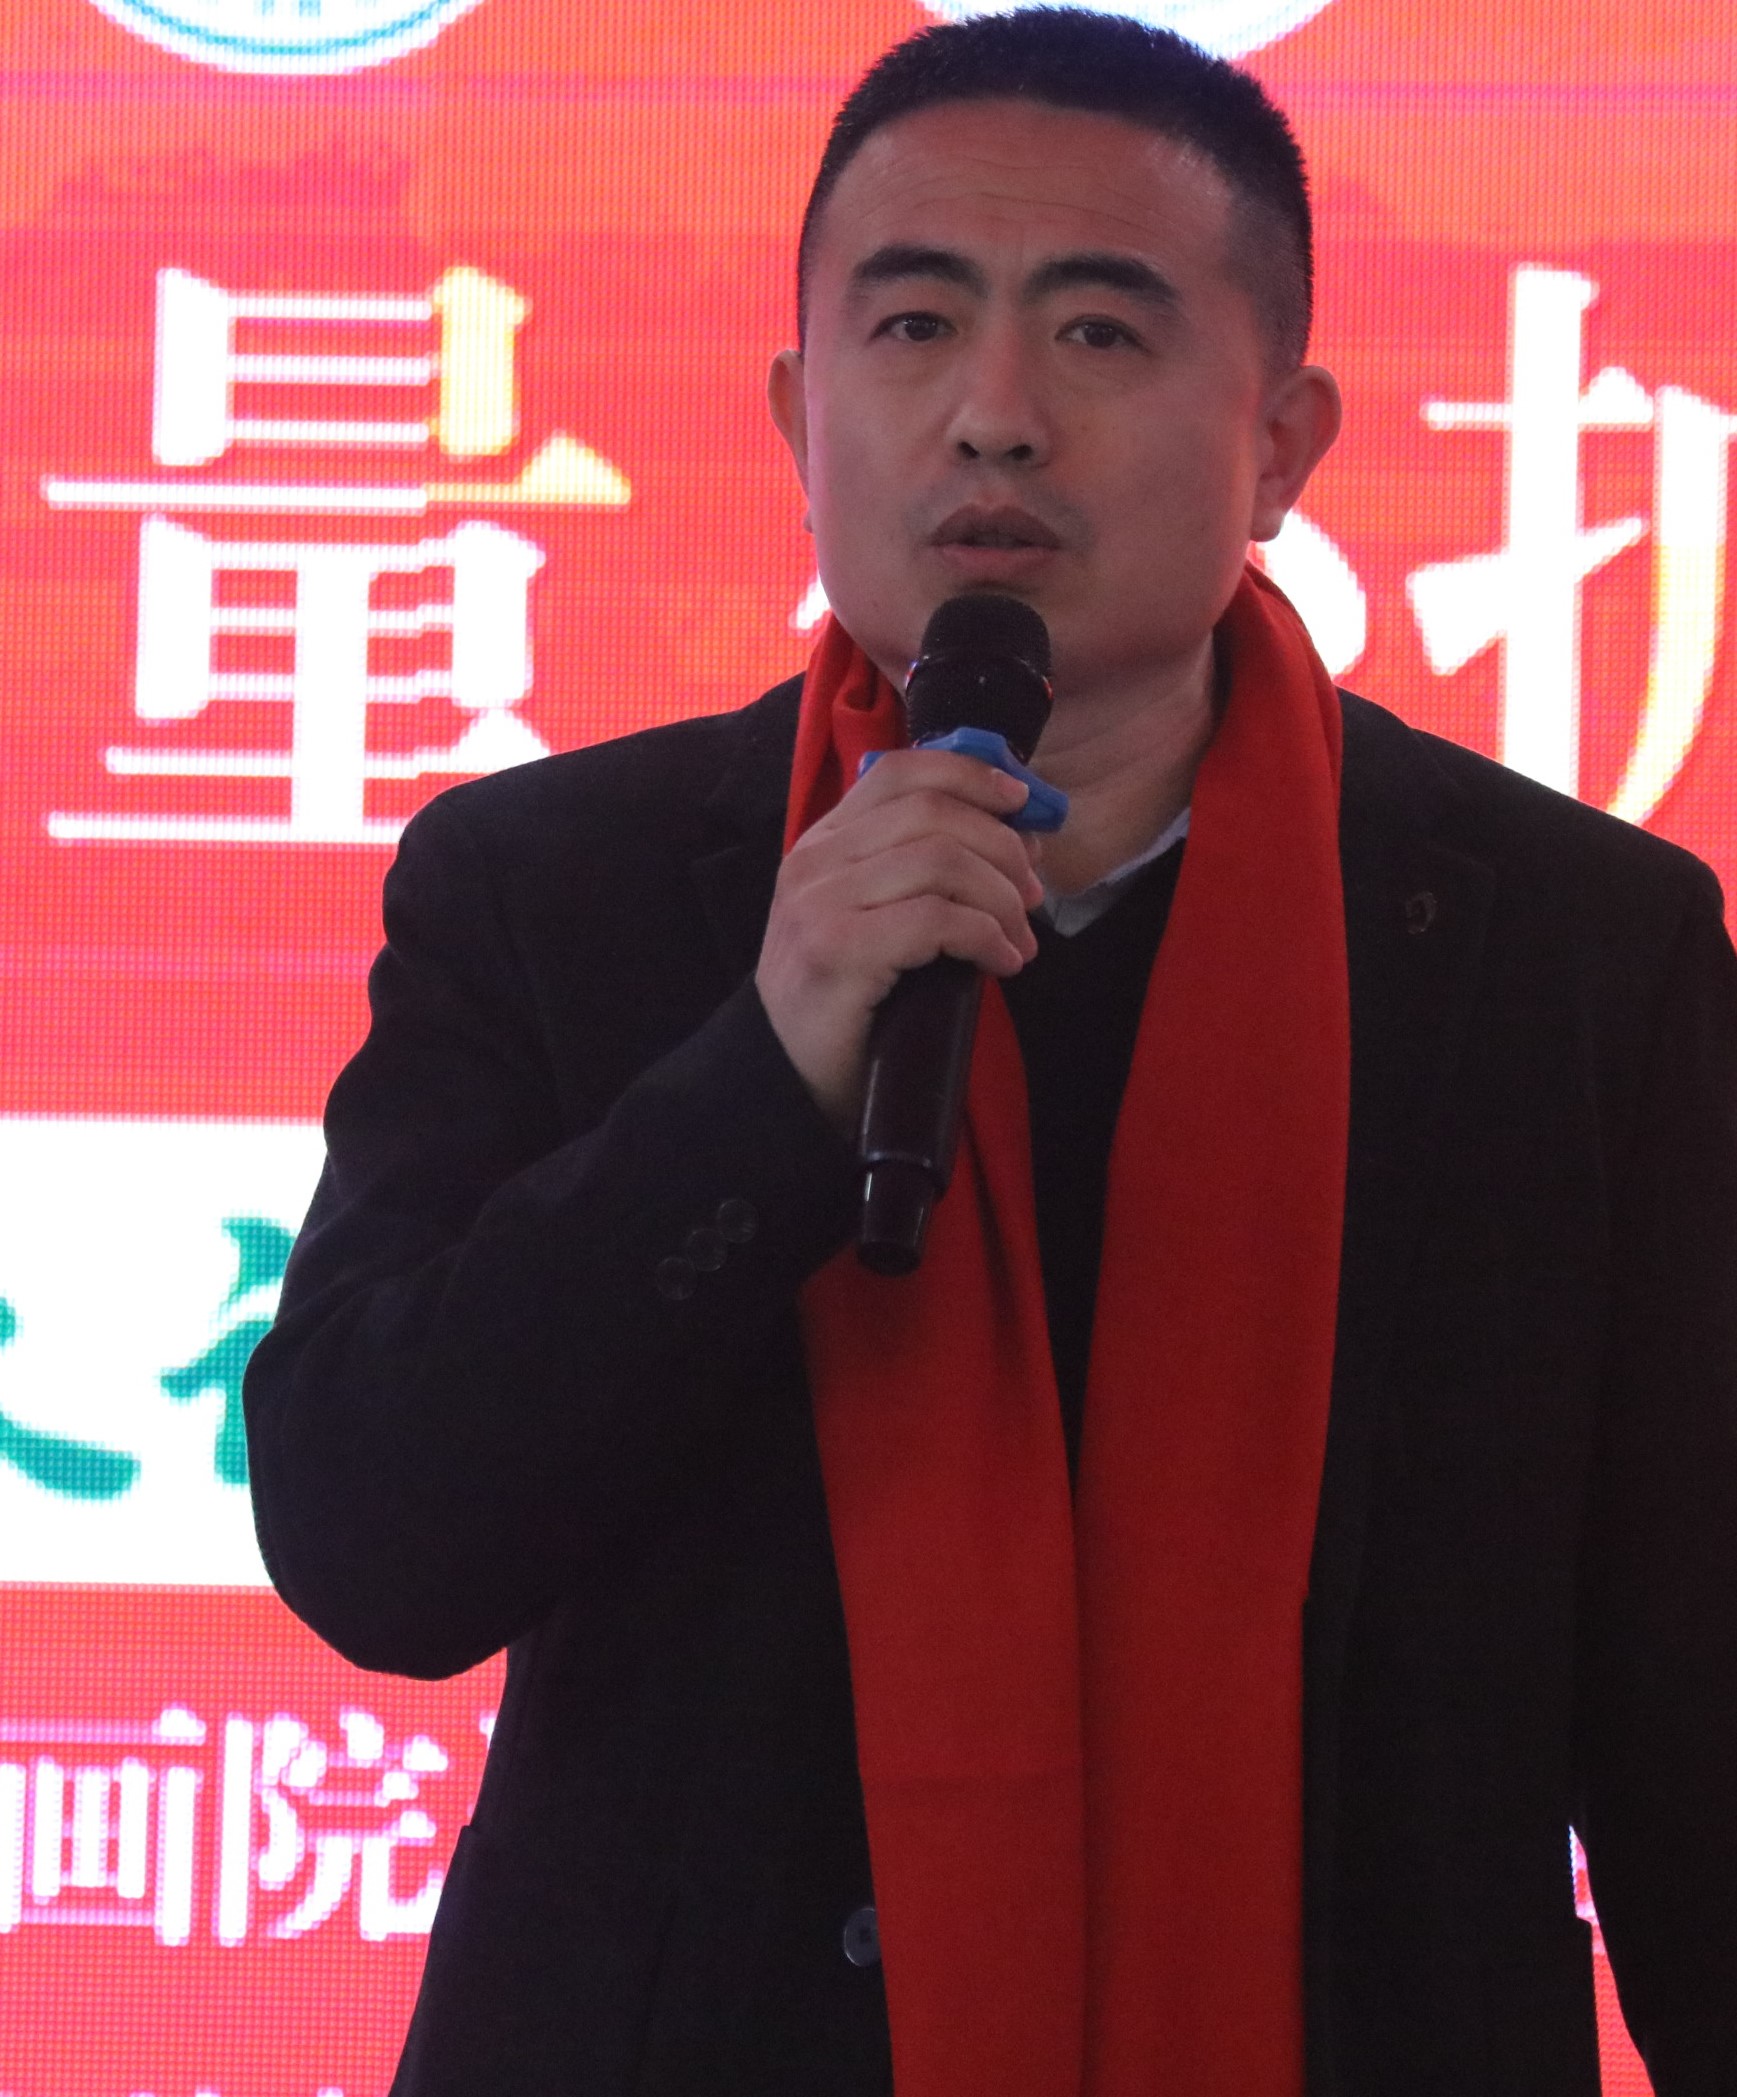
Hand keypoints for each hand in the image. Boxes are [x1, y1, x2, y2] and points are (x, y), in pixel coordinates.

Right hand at [756, 749, 1042, 1132]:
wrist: (788, 1076)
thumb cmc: (845, 999)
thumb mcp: (878, 917)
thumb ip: (924, 870)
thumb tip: (1020, 840)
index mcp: (824, 841)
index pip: (900, 770)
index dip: (971, 775)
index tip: (1022, 804)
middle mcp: (815, 860)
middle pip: (932, 812)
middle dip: (1003, 848)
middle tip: (1032, 896)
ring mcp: (820, 904)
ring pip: (941, 861)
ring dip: (1000, 899)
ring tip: (1019, 940)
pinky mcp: (838, 951)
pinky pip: (935, 920)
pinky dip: (985, 936)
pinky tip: (1001, 963)